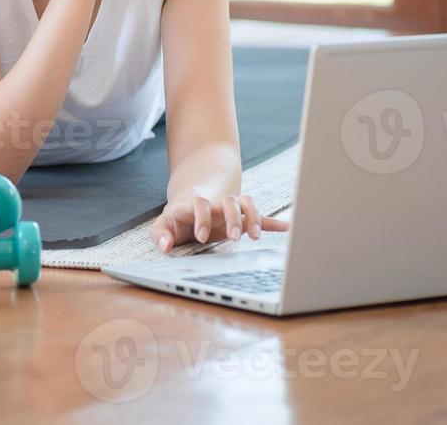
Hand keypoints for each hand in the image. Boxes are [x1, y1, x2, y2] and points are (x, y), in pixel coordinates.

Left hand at [150, 191, 288, 253]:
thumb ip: (160, 235)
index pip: (201, 204)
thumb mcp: (162, 226)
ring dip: (253, 217)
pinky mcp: (239, 219)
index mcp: (195, 205)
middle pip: (229, 201)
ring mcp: (229, 210)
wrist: (188, 206)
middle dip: (233, 218)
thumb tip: (165, 245)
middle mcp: (215, 204)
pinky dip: (272, 222)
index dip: (202, 218)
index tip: (201, 237)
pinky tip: (286, 228)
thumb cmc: (176, 220)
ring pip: (246, 203)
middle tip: (233, 237)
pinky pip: (259, 217)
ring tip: (255, 237)